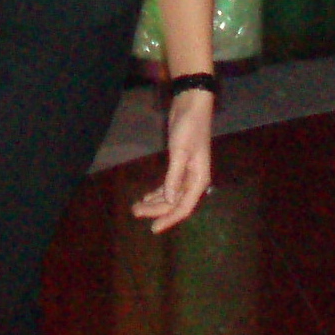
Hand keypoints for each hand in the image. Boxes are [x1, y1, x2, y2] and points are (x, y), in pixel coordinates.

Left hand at [132, 88, 213, 232]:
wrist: (191, 105)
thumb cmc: (189, 128)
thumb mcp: (180, 152)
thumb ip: (174, 177)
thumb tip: (169, 200)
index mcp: (199, 179)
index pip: (184, 207)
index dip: (169, 218)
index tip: (153, 228)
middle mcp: (195, 179)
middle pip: (175, 202)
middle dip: (156, 209)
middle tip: (135, 211)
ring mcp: (187, 173)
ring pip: (171, 195)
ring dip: (154, 201)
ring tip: (136, 206)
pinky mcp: (179, 164)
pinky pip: (169, 185)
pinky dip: (158, 192)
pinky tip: (146, 196)